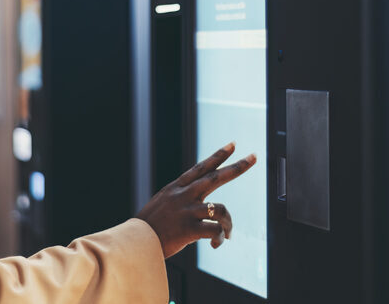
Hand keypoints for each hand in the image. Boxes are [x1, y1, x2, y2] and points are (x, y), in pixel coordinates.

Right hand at [135, 142, 256, 258]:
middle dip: (237, 167)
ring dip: (229, 222)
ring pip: (220, 209)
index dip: (218, 155)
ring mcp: (187, 211)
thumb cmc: (149, 226)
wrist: (135, 241)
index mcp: (177, 188)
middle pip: (215, 177)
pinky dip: (220, 238)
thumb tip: (195, 200)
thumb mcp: (162, 203)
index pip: (201, 167)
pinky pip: (215, 230)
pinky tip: (216, 244)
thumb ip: (179, 198)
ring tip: (229, 232)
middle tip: (253, 157)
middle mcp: (184, 195)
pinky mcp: (189, 228)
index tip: (232, 145)